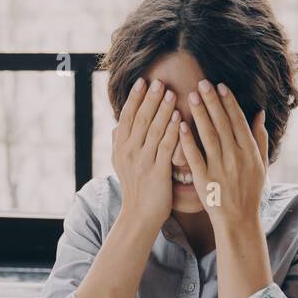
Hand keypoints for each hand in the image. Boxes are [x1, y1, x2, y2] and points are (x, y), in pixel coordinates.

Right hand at [112, 77, 180, 230]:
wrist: (139, 215)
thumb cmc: (135, 187)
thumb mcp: (121, 164)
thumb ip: (120, 143)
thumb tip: (117, 124)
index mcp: (120, 148)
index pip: (127, 117)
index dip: (135, 98)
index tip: (143, 81)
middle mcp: (129, 153)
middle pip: (140, 119)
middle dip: (150, 99)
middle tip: (159, 81)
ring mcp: (143, 162)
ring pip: (153, 130)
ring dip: (163, 110)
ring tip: (172, 93)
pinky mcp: (157, 173)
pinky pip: (166, 147)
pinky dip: (172, 131)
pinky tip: (179, 117)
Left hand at [179, 80, 267, 225]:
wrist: (238, 220)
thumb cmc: (249, 191)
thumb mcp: (260, 165)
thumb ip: (260, 138)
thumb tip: (259, 113)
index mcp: (249, 152)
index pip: (238, 121)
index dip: (228, 102)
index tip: (219, 85)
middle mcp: (235, 157)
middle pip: (222, 124)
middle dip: (212, 101)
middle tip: (202, 82)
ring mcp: (219, 168)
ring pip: (208, 136)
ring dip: (200, 114)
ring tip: (190, 96)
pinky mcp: (204, 180)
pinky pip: (195, 157)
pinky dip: (188, 140)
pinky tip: (181, 125)